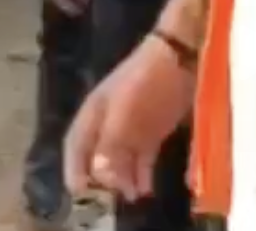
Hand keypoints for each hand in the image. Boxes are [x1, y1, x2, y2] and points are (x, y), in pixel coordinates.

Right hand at [65, 33, 194, 200]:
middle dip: (101, 180)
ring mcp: (132, 125)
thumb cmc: (147, 80)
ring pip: (121, 159)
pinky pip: (142, 156)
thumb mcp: (125, 111)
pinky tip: (146, 188)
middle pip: (98, 157)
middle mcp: (110, 121)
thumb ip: (110, 143)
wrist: (181, 55)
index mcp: (95, 112)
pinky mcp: (153, 128)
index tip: (80, 193)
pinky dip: (142, 173)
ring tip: (131, 197)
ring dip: (123, 180)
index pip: (76, 145)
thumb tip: (98, 176)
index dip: (74, 169)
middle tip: (110, 200)